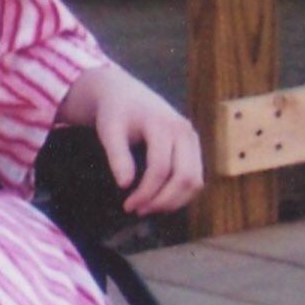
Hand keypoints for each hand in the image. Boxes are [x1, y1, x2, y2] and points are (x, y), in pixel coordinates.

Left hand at [56, 60, 203, 219]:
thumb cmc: (116, 112)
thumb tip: (125, 185)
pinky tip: (160, 199)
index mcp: (163, 125)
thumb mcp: (109, 130)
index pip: (160, 169)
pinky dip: (181, 193)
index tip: (128, 206)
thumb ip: (117, 155)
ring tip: (149, 208)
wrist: (125, 94)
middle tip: (140, 211)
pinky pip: (195, 177)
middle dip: (163, 201)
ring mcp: (193, 139)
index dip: (146, 192)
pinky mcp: (194, 147)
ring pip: (195, 181)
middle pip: (185, 177)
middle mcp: (184, 132)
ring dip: (175, 201)